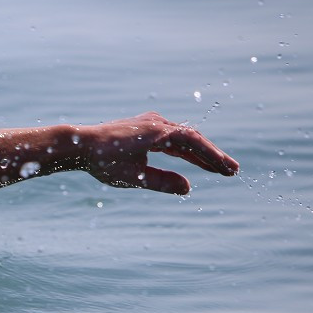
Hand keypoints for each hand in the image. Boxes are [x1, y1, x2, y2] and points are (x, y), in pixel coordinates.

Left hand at [82, 112, 238, 194]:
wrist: (79, 144)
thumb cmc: (103, 161)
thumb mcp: (133, 176)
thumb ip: (161, 182)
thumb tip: (188, 188)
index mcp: (157, 131)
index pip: (193, 142)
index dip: (213, 156)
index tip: (229, 169)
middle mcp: (157, 123)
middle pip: (192, 139)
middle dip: (212, 156)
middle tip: (232, 171)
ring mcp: (151, 124)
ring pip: (183, 140)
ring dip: (200, 154)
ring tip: (218, 169)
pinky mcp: (144, 129)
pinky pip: (171, 140)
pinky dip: (184, 152)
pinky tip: (194, 162)